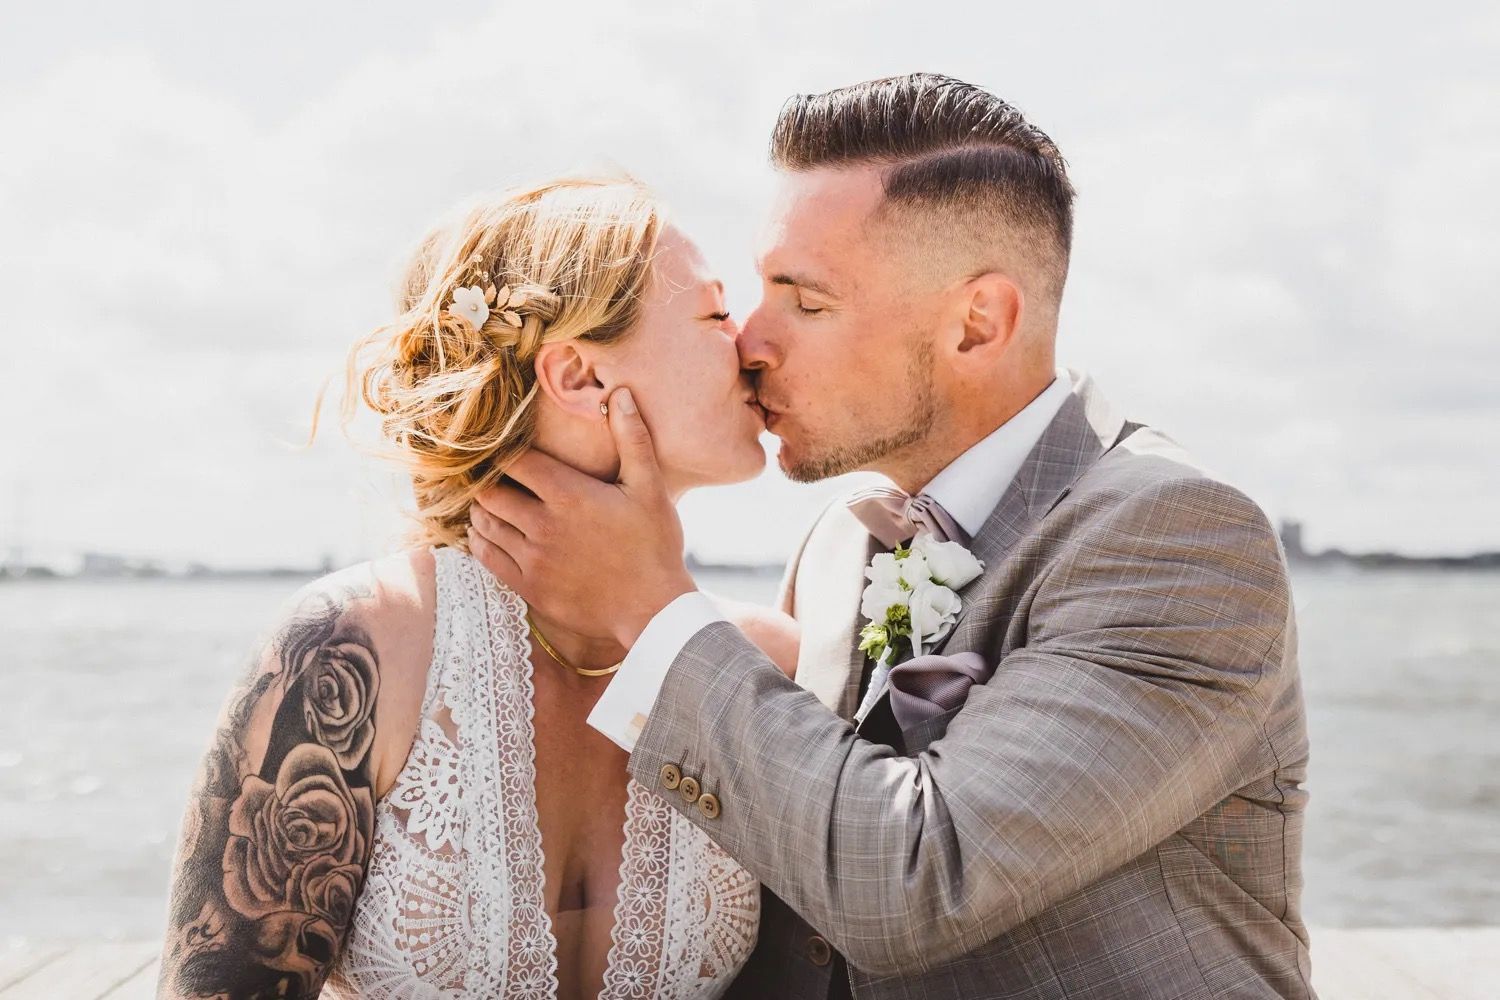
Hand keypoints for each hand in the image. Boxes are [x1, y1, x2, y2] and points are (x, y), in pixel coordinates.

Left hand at [467, 386, 695, 647]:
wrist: (653, 609)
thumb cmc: (655, 546)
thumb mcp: (649, 488)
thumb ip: (632, 438)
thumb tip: (619, 393)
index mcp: (568, 495)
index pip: (515, 461)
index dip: (506, 452)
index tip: (507, 449)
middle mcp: (542, 525)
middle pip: (490, 491)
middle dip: (489, 480)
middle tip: (493, 475)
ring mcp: (533, 559)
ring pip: (485, 524)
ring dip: (483, 510)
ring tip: (490, 502)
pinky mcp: (529, 587)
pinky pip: (487, 557)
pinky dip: (480, 541)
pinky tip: (487, 534)